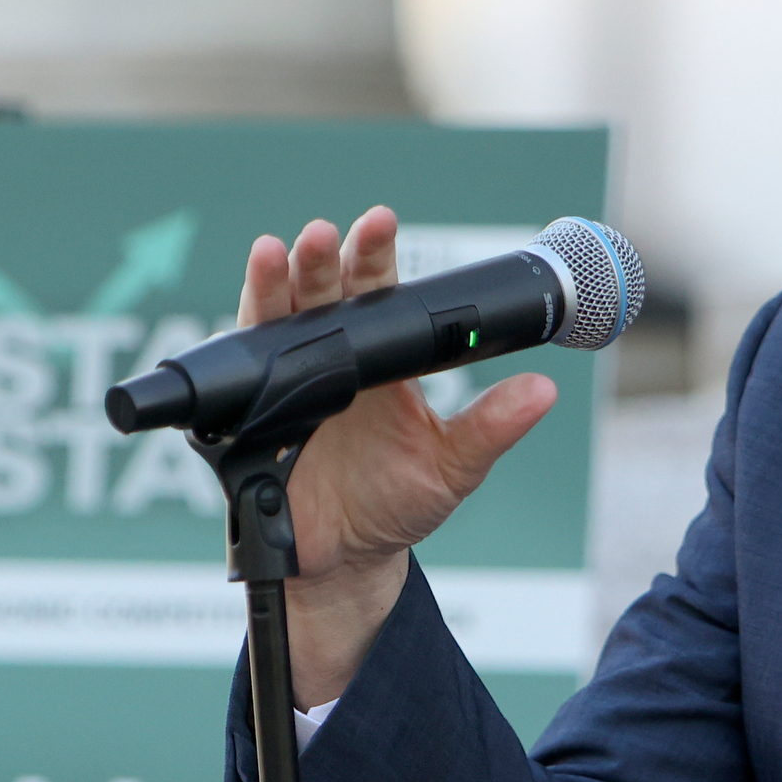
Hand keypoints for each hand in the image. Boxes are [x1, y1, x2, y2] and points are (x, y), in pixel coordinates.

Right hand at [238, 207, 556, 704]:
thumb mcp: (453, 467)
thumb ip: (490, 427)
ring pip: (274, 320)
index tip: (379, 223)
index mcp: (380, 358)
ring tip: (273, 252)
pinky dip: (241, 345)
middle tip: (324, 235)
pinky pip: (238, 376)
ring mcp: (286, 383)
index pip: (376, 293)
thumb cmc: (398, 502)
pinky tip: (248, 317)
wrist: (347, 558)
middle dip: (320, 261)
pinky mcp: (249, 417)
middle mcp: (330, 359)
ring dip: (271, 286)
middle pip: (320, 295)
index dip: (374, 256)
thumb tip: (543, 391)